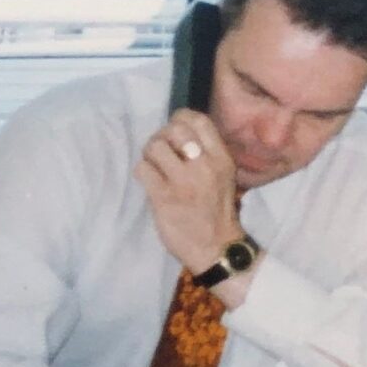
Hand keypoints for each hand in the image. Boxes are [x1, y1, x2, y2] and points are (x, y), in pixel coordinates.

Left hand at [137, 110, 244, 275]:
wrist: (215, 247)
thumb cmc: (216, 210)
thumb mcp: (223, 175)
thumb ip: (206, 152)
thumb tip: (175, 131)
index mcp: (222, 159)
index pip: (199, 120)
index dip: (180, 118)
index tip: (174, 132)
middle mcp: (205, 166)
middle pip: (174, 129)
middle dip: (162, 137)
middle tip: (161, 152)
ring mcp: (184, 182)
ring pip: (155, 147)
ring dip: (150, 155)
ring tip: (155, 168)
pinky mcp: (164, 197)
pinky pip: (142, 169)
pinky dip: (143, 173)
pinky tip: (150, 183)